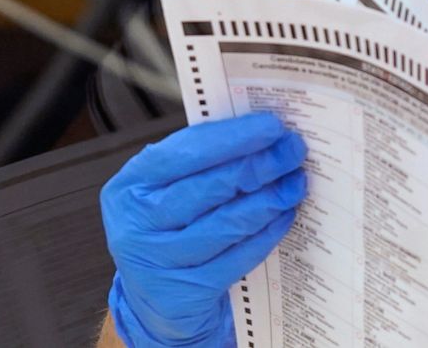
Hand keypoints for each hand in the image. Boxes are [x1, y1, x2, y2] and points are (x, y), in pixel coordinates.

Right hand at [100, 113, 306, 347]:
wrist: (148, 301)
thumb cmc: (165, 228)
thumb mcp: (163, 190)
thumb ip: (201, 163)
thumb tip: (263, 136)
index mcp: (131, 184)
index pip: (187, 152)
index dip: (234, 137)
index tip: (273, 127)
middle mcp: (138, 223)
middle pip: (212, 186)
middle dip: (261, 164)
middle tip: (294, 150)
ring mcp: (159, 262)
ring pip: (228, 223)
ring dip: (270, 199)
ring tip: (296, 183)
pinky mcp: (185, 295)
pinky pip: (238, 258)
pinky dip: (267, 234)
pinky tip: (284, 216)